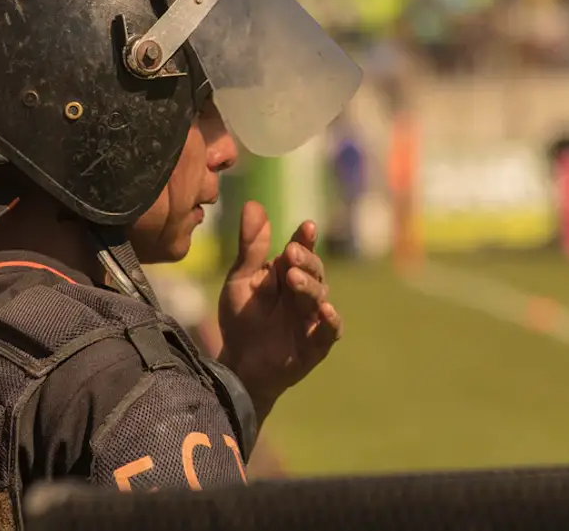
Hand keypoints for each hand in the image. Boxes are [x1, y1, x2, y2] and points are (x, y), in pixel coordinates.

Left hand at [216, 201, 342, 421]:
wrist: (237, 362)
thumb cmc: (241, 318)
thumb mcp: (241, 280)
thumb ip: (251, 247)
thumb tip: (253, 205)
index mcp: (289, 274)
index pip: (301, 252)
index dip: (305, 239)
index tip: (307, 227)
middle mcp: (305, 292)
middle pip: (314, 271)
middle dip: (305, 261)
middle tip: (291, 254)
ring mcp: (313, 318)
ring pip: (320, 297)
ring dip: (310, 286)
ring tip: (294, 278)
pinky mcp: (316, 345)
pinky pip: (330, 331)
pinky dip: (331, 321)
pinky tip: (325, 311)